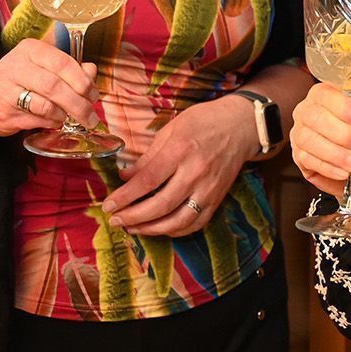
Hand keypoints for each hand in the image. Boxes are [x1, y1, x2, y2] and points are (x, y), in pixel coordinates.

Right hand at [0, 40, 98, 135]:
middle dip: (78, 104)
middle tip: (90, 115)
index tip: (93, 94)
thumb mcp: (44, 65)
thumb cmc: (22, 78)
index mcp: (30, 49)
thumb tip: (91, 72)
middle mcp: (16, 67)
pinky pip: (37, 120)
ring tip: (71, 117)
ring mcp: (7, 91)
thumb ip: (70, 67)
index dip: (82, 81)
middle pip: (55, 86)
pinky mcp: (5, 113)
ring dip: (65, 115)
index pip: (62, 63)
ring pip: (46, 106)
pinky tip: (55, 120)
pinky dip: (52, 123)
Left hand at [101, 97, 257, 236]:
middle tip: (115, 220)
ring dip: (153, 229)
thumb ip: (148, 156)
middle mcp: (196, 172)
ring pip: (179, 220)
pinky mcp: (218, 199)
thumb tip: (124, 177)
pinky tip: (159, 228)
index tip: (109, 205)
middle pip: (161, 205)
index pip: (147, 180)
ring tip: (133, 228)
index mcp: (180, 150)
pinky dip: (176, 230)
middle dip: (134, 217)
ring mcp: (209, 189)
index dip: (125, 197)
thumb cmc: (203, 121)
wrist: (241, 126)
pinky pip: (196, 223)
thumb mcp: (171, 129)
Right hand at [291, 83, 350, 200]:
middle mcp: (308, 111)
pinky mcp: (299, 157)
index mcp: (325, 96)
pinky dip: (329, 168)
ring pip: (309, 140)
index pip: (325, 94)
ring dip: (337, 154)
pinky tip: (344, 172)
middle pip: (315, 117)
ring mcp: (300, 134)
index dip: (343, 107)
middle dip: (344, 134)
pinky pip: (308, 160)